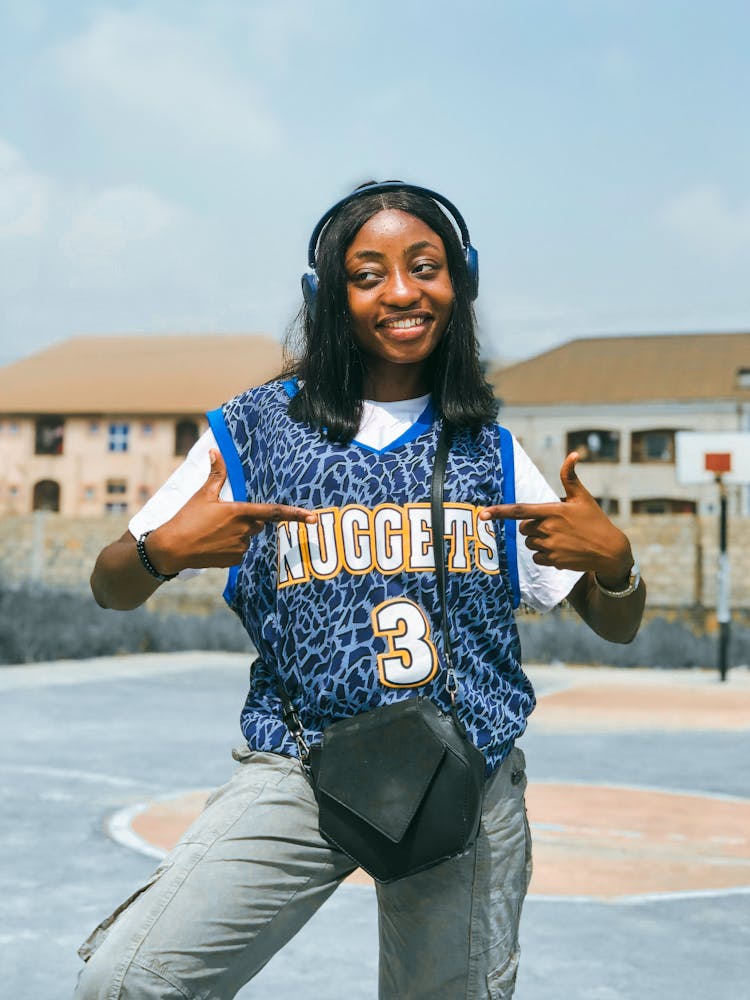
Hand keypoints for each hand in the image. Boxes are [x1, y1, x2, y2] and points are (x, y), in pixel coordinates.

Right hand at [147, 449, 317, 573]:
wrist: (172, 549)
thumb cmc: (187, 519)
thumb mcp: (203, 494)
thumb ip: (215, 474)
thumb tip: (214, 451)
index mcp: (240, 512)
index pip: (274, 512)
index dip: (296, 514)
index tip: (313, 518)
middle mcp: (245, 531)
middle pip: (258, 523)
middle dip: (247, 519)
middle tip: (222, 517)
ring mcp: (241, 548)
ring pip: (248, 537)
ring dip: (237, 533)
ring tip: (212, 531)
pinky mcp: (234, 561)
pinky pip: (240, 551)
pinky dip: (230, 546)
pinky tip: (213, 543)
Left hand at [479, 452, 632, 585]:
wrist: (609, 550)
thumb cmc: (595, 521)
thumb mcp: (583, 497)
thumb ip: (570, 477)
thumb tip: (573, 454)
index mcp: (552, 511)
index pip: (520, 510)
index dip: (499, 512)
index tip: (483, 514)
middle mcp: (548, 528)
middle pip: (524, 528)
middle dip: (533, 527)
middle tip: (554, 526)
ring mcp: (550, 546)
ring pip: (529, 544)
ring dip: (539, 541)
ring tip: (560, 538)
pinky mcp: (553, 561)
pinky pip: (536, 558)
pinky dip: (544, 556)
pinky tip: (560, 551)